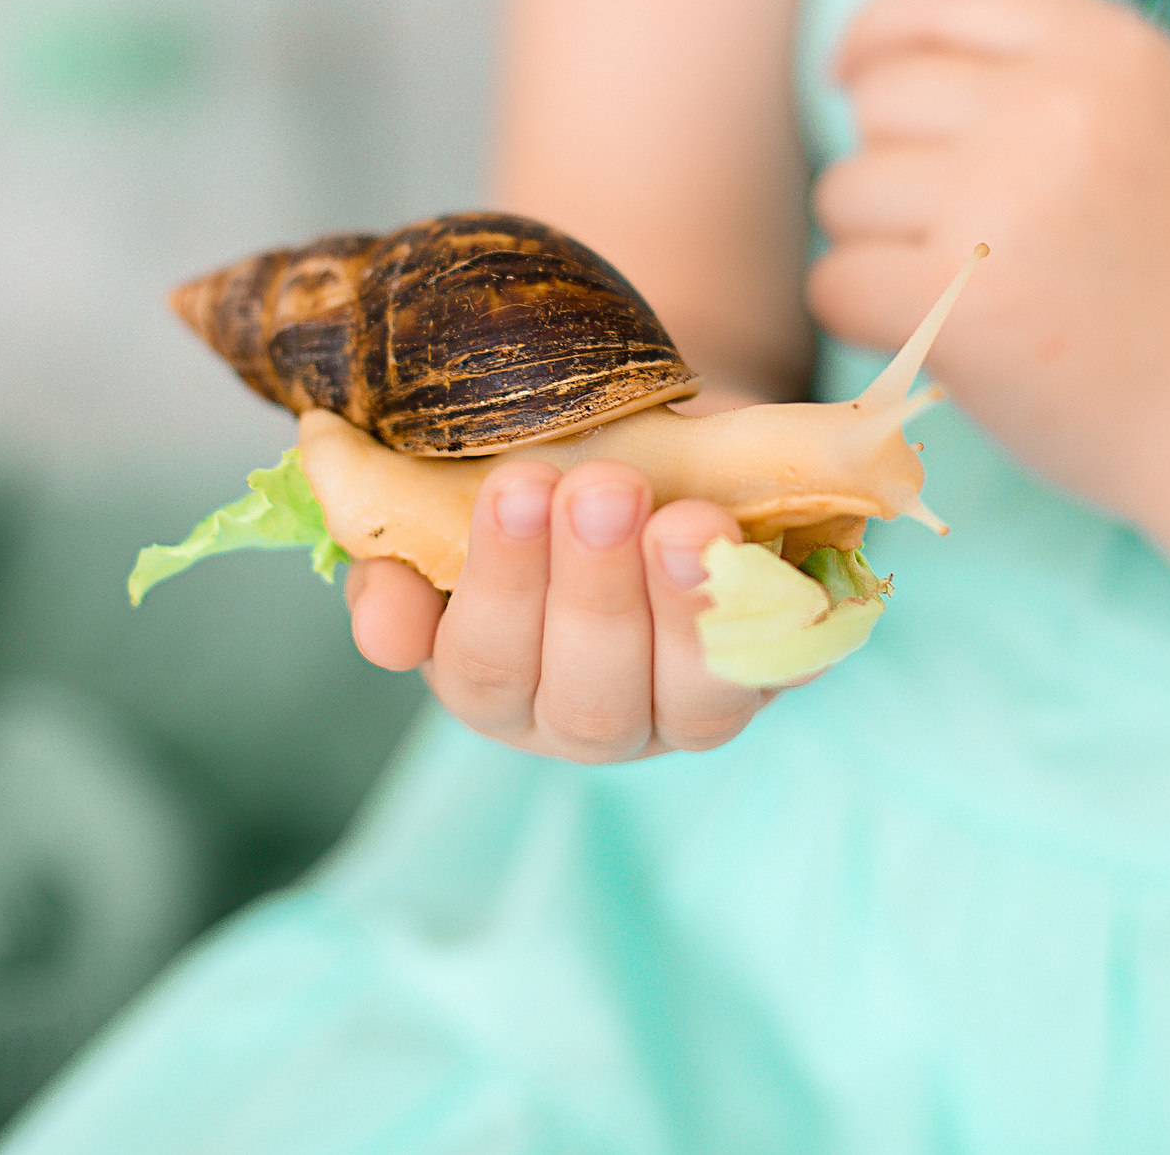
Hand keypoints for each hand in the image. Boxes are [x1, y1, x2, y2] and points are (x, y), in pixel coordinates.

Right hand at [341, 459, 781, 761]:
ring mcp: (689, 707)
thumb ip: (404, 564)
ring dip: (686, 610)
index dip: (501, 584)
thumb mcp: (448, 509)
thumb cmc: (533, 481)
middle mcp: (590, 719)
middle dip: (595, 590)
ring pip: (693, 701)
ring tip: (685, 521)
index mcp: (497, 687)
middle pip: (589, 697)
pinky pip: (787, 666)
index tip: (515, 485)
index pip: (485, 668)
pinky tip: (763, 553)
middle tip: (602, 489)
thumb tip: (383, 632)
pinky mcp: (775, 673)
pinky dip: (779, 616)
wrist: (649, 449)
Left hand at [808, 0, 1169, 523]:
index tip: (857, 81)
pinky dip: (864, 317)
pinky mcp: (960, 306)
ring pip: (846, 192)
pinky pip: (834, 282)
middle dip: (894, 163)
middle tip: (962, 231)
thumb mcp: (1154, 119)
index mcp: (1109, 48)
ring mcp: (1004, 205)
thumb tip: (868, 59)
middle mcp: (1055, 109)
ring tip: (968, 286)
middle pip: (881, 98)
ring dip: (878, 244)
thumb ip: (1041, 66)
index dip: (878, 34)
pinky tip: (933, 335)